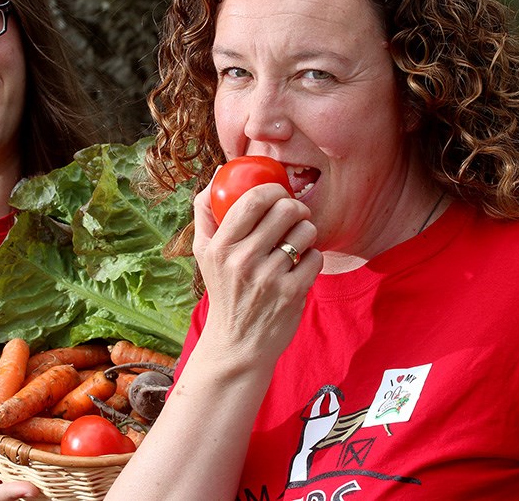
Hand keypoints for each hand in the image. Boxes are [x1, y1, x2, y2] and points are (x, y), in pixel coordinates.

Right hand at [193, 180, 322, 365]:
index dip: (272, 188)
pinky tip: (300, 266)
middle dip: (295, 207)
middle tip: (294, 215)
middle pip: (284, 210)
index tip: (277, 193)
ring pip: (304, 232)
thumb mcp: (203, 254)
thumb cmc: (223, 290)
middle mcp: (243, 261)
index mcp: (220, 247)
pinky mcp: (292, 294)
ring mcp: (269, 278)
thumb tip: (217, 175)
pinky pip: (315, 257)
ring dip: (306, 232)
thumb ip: (206, 214)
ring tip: (296, 242)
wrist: (237, 343)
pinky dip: (312, 257)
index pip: (252, 200)